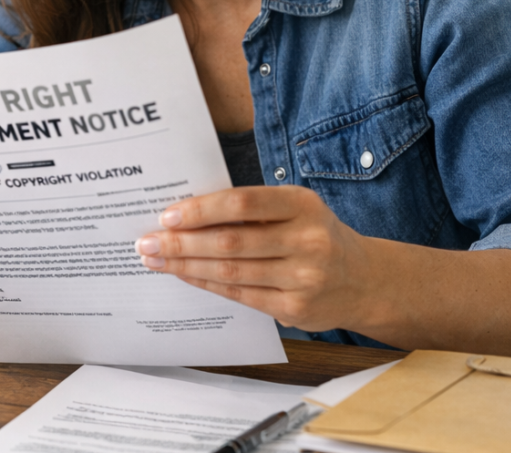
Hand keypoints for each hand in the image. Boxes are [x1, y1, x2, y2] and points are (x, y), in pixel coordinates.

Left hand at [134, 186, 375, 331]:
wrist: (364, 280)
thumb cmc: (315, 236)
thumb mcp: (296, 210)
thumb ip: (252, 209)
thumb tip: (186, 212)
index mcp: (302, 204)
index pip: (242, 202)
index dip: (202, 209)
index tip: (167, 215)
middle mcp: (306, 240)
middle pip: (230, 241)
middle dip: (181, 242)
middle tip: (146, 241)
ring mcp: (303, 277)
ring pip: (230, 271)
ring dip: (185, 265)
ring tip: (155, 259)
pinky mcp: (294, 308)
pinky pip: (239, 295)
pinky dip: (205, 283)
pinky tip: (183, 275)